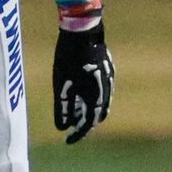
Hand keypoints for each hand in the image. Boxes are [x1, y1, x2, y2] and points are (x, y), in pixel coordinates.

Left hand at [53, 21, 114, 142]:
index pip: (88, 123)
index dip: (78, 134)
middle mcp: (106, 90)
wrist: (83, 31)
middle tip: (72, 127)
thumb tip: (62, 128)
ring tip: (75, 111)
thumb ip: (63, 107)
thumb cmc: (69, 58)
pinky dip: (93, 97)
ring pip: (102, 102)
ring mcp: (109, 78)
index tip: (68, 141)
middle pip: (98, 114)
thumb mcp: (61, 85)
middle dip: (85, 123)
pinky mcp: (108, 69)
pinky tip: (82, 92)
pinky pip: (103, 90)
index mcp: (96, 97)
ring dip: (89, 110)